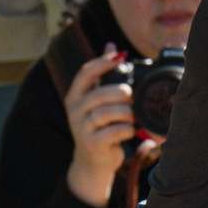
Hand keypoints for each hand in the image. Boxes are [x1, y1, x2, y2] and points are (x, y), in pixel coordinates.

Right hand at [62, 47, 139, 207]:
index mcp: (75, 95)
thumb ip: (103, 74)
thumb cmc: (100, 125)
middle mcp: (75, 110)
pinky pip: (115, 131)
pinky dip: (128, 129)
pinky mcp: (92, 143)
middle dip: (123, 94)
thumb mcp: (97, 100)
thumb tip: (111, 45)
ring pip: (109, 112)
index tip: (121, 58)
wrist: (92, 161)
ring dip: (127, 113)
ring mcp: (82, 127)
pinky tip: (130, 130)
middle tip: (132, 98)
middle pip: (102, 93)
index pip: (86, 72)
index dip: (103, 62)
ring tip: (132, 117)